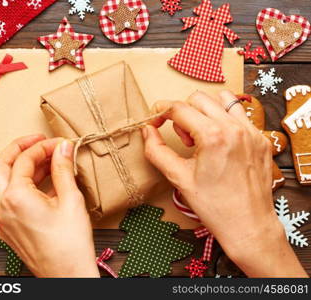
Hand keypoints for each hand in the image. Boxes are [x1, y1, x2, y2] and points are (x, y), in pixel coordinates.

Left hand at [0, 135, 99, 277]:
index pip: (24, 160)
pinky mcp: (9, 229)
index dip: (44, 147)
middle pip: (0, 165)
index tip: (60, 144)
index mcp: (16, 197)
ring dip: (23, 167)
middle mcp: (3, 207)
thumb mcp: (71, 200)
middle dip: (19, 149)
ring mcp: (3, 219)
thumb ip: (63, 169)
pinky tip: (44, 183)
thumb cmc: (70, 244)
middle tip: (40, 141)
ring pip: (4, 182)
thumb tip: (63, 147)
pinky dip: (23, 185)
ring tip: (48, 161)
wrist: (67, 275)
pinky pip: (10, 199)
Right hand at [142, 91, 306, 276]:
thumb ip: (156, 150)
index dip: (161, 110)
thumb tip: (147, 131)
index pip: (179, 108)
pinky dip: (225, 119)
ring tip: (202, 136)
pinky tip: (219, 141)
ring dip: (205, 111)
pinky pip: (240, 114)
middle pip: (199, 98)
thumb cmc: (214, 206)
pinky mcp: (260, 139)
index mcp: (213, 136)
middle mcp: (235, 128)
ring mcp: (251, 132)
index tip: (155, 119)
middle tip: (183, 139)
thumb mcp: (178, 178)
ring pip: (222, 100)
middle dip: (183, 113)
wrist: (248, 224)